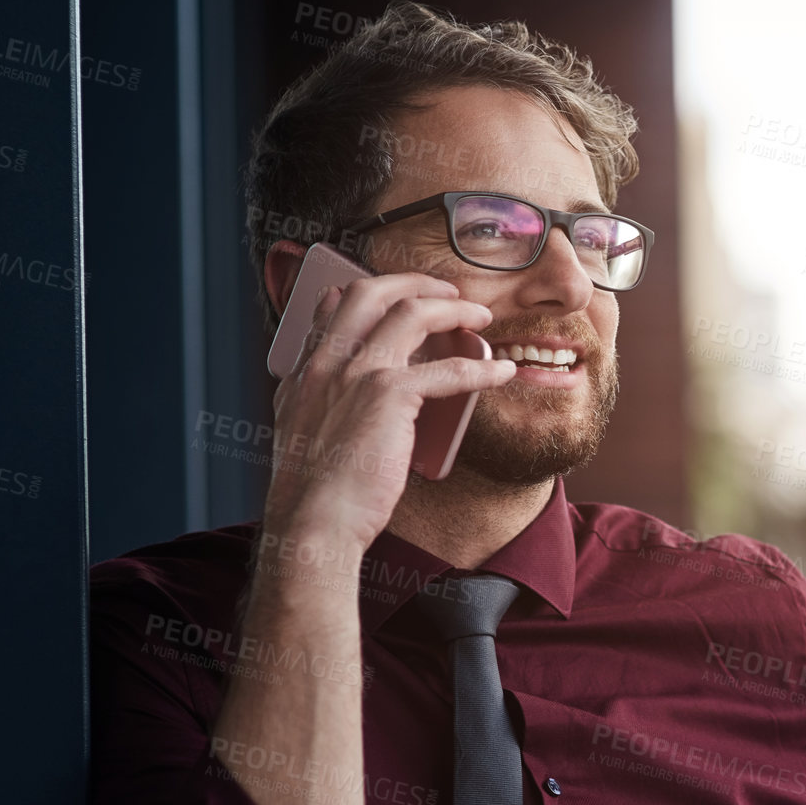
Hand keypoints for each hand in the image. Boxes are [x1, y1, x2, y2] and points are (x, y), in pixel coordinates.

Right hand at [262, 272, 515, 554]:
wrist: (314, 523)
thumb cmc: (317, 496)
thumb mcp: (304, 439)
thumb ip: (324, 410)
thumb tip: (353, 405)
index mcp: (304, 373)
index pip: (329, 307)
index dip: (366, 291)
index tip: (394, 294)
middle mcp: (326, 363)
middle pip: (371, 291)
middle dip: (414, 282)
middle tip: (446, 291)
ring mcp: (356, 373)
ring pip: (411, 313)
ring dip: (453, 309)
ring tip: (479, 316)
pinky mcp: (388, 394)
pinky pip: (448, 369)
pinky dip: (481, 368)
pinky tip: (500, 372)